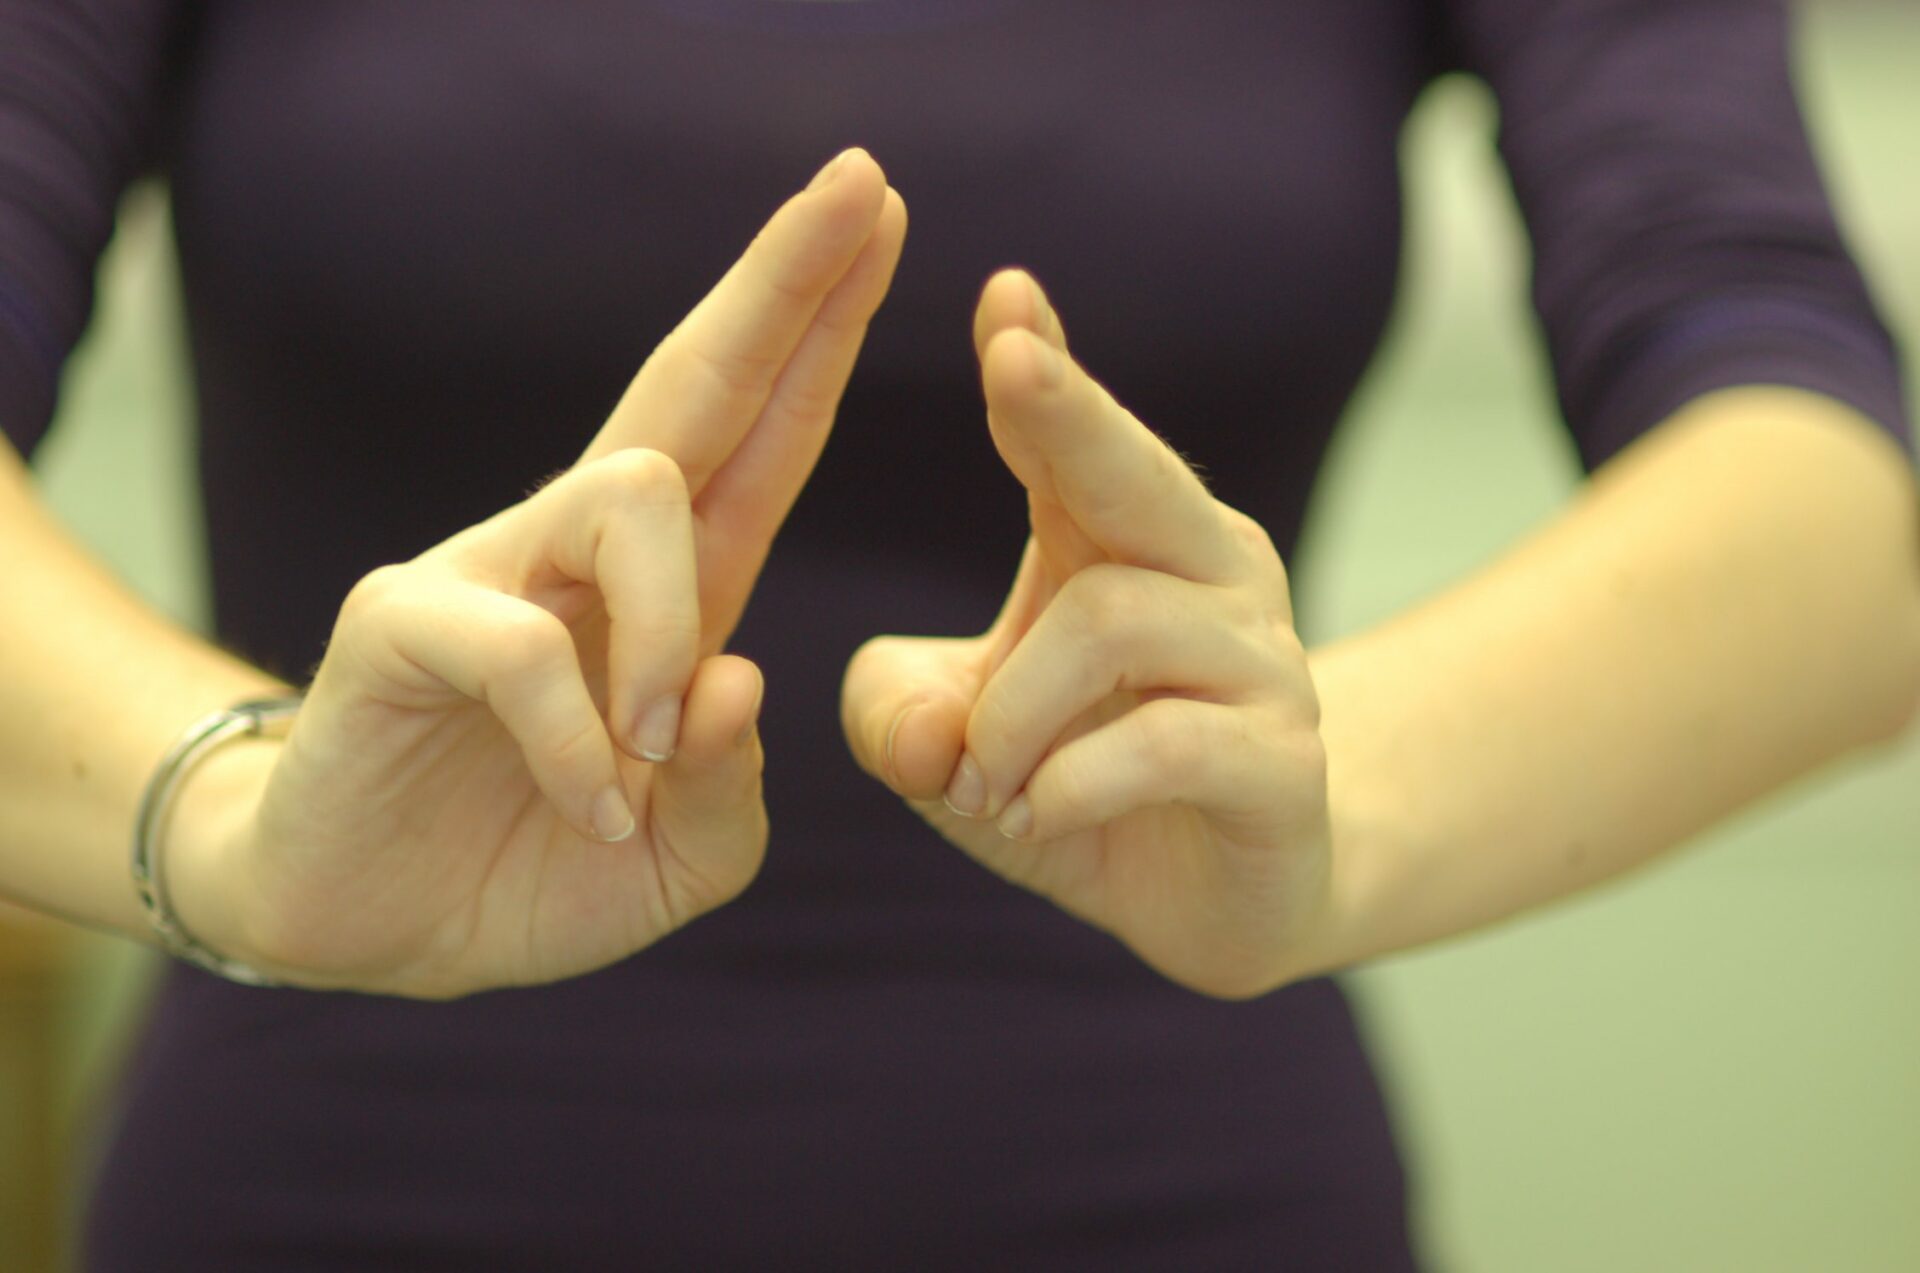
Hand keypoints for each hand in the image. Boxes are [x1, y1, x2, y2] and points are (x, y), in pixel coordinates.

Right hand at [182, 151, 907, 997]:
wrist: (369, 929)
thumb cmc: (535, 870)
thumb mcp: (680, 858)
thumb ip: (731, 786)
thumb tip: (735, 678)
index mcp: (672, 589)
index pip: (760, 432)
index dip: (819, 330)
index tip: (887, 221)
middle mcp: (585, 554)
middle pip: (693, 384)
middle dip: (783, 286)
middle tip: (866, 180)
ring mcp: (490, 570)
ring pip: (626, 494)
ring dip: (668, 629)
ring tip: (657, 742)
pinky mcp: (402, 622)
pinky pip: (519, 643)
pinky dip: (576, 743)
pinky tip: (591, 807)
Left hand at [843, 271, 1329, 997]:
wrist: (1224, 894)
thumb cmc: (1081, 786)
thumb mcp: (959, 751)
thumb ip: (900, 720)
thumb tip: (922, 738)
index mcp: (1124, 541)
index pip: (1076, 437)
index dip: (1042, 371)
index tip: (1004, 294)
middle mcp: (1208, 575)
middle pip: (1136, 471)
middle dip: (1069, 411)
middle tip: (1009, 358)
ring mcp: (1261, 662)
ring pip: (1115, 622)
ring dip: (1012, 714)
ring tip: (982, 784)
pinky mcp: (1284, 761)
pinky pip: (1167, 743)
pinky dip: (1073, 784)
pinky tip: (1039, 815)